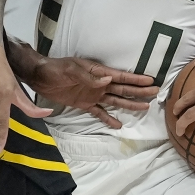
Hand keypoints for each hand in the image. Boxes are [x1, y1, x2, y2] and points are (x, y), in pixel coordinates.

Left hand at [30, 56, 158, 127]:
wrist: (39, 77)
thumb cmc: (56, 69)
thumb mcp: (72, 69)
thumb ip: (90, 77)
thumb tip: (108, 80)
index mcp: (98, 72)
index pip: (121, 77)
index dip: (136, 79)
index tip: (151, 80)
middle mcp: (100, 84)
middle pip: (123, 89)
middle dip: (139, 91)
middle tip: (155, 93)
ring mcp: (93, 95)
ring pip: (116, 101)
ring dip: (130, 104)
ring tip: (145, 108)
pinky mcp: (85, 104)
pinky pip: (100, 113)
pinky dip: (109, 119)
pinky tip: (119, 125)